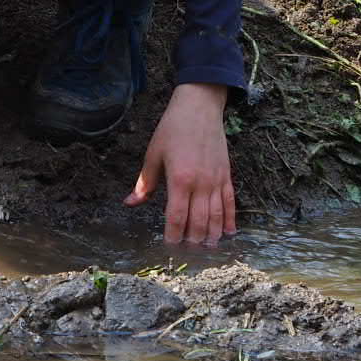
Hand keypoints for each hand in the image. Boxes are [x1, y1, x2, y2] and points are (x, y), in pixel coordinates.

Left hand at [124, 83, 235, 245]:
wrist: (199, 106)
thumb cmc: (173, 128)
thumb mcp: (154, 153)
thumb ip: (144, 182)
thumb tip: (130, 203)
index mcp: (180, 179)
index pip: (177, 216)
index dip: (174, 235)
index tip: (169, 246)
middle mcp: (201, 183)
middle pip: (199, 221)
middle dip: (193, 240)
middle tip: (188, 253)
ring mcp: (216, 180)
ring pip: (217, 216)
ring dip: (212, 235)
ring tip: (207, 249)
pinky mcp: (226, 174)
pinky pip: (230, 202)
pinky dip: (230, 219)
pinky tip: (229, 233)